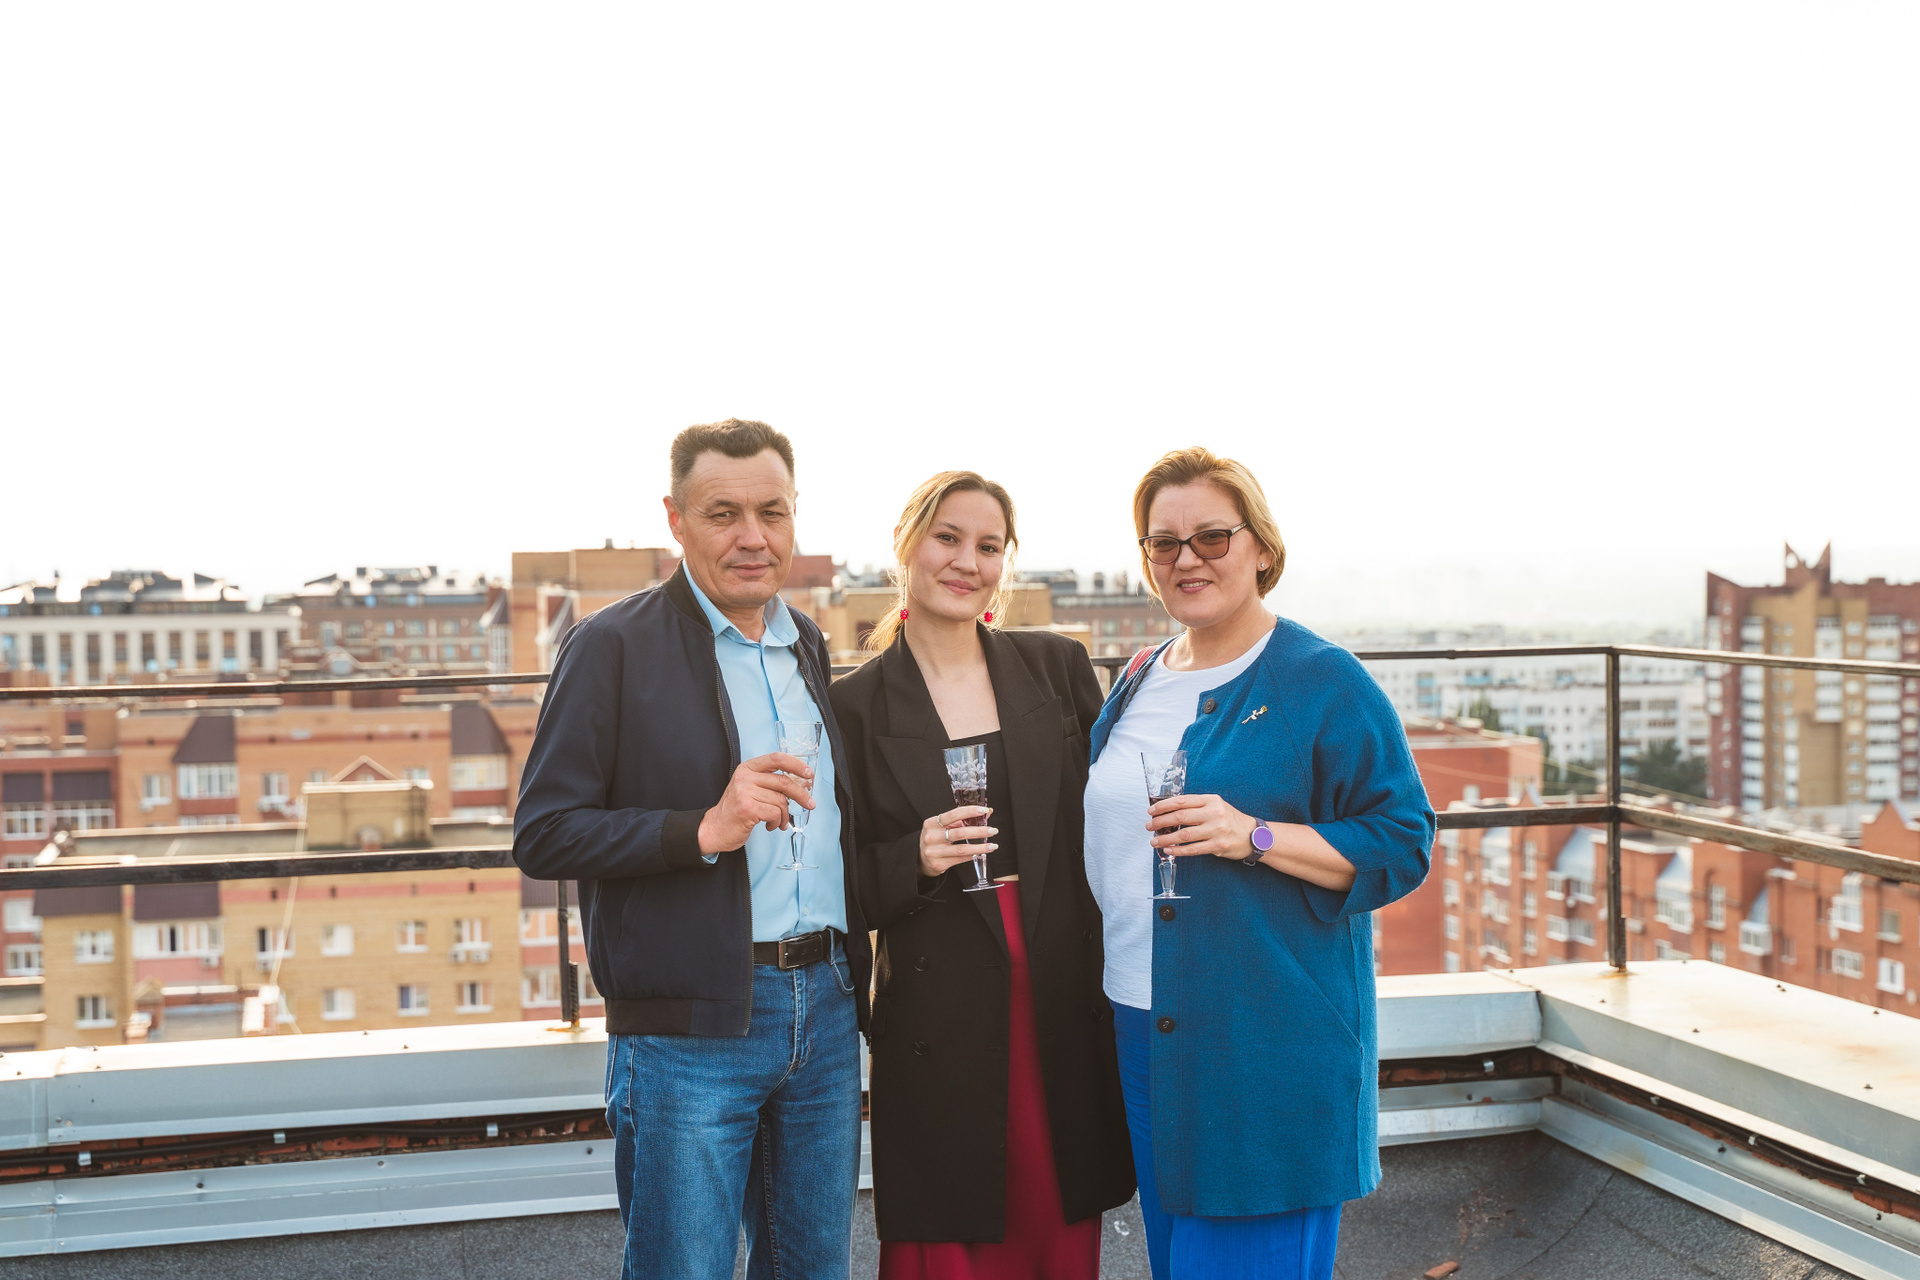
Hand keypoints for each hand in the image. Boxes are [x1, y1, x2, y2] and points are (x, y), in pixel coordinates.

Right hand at [698, 753, 816, 854]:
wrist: (715, 828)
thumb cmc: (736, 809)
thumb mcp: (749, 788)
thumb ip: (770, 782)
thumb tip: (801, 783)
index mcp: (748, 768)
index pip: (776, 758)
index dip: (796, 764)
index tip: (809, 773)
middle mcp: (745, 777)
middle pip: (783, 781)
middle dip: (801, 794)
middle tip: (810, 803)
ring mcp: (745, 792)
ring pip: (781, 801)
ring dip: (785, 815)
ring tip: (779, 821)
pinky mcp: (747, 808)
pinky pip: (775, 813)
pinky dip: (777, 822)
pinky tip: (770, 825)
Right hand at [919, 805, 995, 877]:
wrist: (919, 858)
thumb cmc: (934, 839)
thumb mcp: (942, 827)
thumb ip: (962, 819)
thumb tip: (986, 812)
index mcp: (932, 823)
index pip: (953, 815)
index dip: (970, 811)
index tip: (984, 810)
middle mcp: (932, 837)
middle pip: (959, 833)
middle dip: (979, 831)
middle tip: (993, 830)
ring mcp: (934, 851)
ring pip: (962, 849)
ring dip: (980, 847)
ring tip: (992, 845)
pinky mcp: (938, 864)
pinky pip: (960, 859)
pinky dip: (973, 856)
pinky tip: (981, 853)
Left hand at [1147, 793, 1255, 859]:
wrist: (1253, 835)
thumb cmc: (1230, 819)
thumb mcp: (1216, 805)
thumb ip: (1197, 806)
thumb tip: (1169, 812)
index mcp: (1211, 800)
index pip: (1182, 801)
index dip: (1163, 806)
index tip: (1152, 811)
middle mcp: (1214, 813)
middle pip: (1180, 816)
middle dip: (1161, 821)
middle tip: (1149, 826)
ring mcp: (1216, 830)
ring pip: (1184, 834)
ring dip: (1165, 839)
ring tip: (1154, 841)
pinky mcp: (1217, 845)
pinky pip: (1193, 849)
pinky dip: (1178, 850)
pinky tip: (1168, 850)